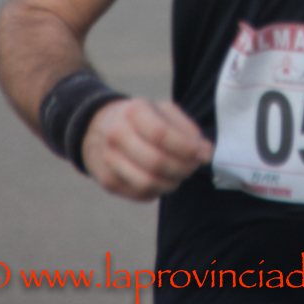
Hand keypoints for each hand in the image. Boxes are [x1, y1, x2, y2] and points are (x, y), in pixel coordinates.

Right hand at [81, 98, 213, 200]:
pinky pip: (140, 194)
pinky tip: (163, 179)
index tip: (204, 154)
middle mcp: (117, 135)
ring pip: (147, 183)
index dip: (186, 148)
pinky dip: (158, 191)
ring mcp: (109, 160)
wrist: (97, 126)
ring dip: (172, 183)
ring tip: (180, 174)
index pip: (161, 134)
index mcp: (133, 111)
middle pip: (155, 162)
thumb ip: (186, 128)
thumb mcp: (161, 109)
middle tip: (194, 166)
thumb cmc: (139, 117)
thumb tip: (206, 151)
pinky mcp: (108, 181)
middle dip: (182, 168)